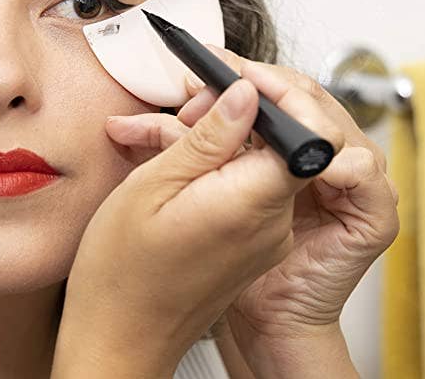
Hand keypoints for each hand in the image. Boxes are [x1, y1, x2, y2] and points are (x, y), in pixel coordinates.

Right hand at [53, 55, 343, 376]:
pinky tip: (176, 166)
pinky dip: (217, 168)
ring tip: (165, 140)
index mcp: (251, 203)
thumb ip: (210, 138)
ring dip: (217, 141)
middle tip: (183, 113)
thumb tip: (248, 94)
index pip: (305, 133)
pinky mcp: (256, 243)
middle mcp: (273, 222)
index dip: (273, 97)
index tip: (232, 83)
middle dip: (234, 114)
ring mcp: (268, 236)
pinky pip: (248, 187)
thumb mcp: (153, 187)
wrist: (120, 342)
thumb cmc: (123, 272)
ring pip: (258, 160)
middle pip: (279, 141)